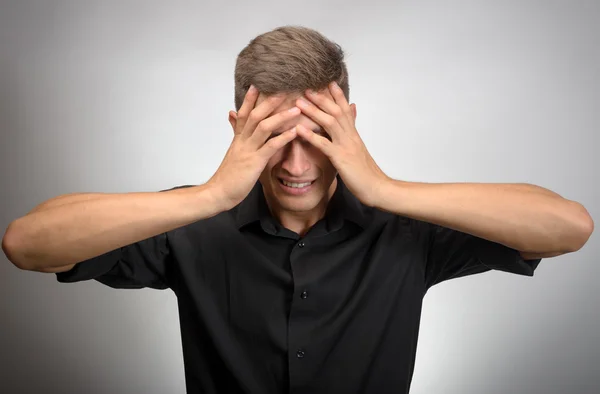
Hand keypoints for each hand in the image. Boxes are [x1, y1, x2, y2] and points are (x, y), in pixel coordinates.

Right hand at [207, 86, 299, 210]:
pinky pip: (270, 146)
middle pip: (254, 115)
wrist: (218, 193)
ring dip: (281, 117)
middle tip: (284, 90)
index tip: (258, 85)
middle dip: (269, 102)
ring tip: (296, 109)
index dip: (250, 99)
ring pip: (263, 127)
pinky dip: (284, 137)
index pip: (243, 114)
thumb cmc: (227, 176)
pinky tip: (295, 132)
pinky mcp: (255, 162)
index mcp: (238, 139)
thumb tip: (231, 116)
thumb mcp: (232, 151)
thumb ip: (235, 133)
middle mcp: (242, 141)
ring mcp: (248, 150)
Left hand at [294, 82, 389, 206]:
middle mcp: (350, 136)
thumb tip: (353, 111)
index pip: (346, 109)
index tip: (328, 82)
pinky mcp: (340, 158)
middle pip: (336, 111)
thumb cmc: (366, 171)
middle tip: (307, 88)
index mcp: (354, 134)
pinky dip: (311, 135)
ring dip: (313, 111)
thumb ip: (353, 129)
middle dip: (321, 98)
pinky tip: (299, 129)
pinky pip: (324, 144)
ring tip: (299, 103)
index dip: (337, 95)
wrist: (377, 187)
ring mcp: (345, 146)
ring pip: (329, 123)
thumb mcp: (359, 147)